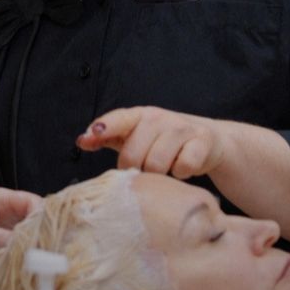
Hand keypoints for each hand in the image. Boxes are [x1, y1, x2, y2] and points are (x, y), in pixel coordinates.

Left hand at [0, 189, 40, 276]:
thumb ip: (3, 239)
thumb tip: (30, 249)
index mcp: (3, 201)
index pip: (35, 204)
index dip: (45, 219)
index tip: (48, 238)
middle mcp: (9, 215)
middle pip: (37, 224)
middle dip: (43, 240)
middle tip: (50, 257)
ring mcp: (6, 234)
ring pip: (30, 242)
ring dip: (35, 255)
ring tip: (42, 269)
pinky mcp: (1, 251)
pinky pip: (18, 257)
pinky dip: (22, 265)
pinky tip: (26, 274)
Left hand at [77, 105, 228, 179]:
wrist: (208, 141)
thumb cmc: (163, 141)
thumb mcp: (135, 136)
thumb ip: (107, 138)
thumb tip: (82, 140)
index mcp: (139, 116)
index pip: (119, 119)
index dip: (104, 127)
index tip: (91, 134)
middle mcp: (159, 118)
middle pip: (134, 154)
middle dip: (136, 169)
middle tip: (145, 169)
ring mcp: (182, 128)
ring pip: (157, 165)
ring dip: (158, 174)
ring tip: (164, 168)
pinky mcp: (202, 142)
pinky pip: (183, 168)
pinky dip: (181, 174)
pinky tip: (182, 167)